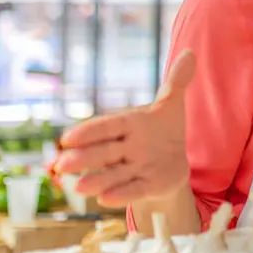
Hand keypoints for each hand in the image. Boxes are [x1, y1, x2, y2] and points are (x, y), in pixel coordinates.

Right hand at [54, 51, 195, 206]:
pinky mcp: (147, 186)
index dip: (89, 132)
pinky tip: (105, 200)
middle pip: (103, 153)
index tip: (68, 138)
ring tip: (79, 187)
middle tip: (63, 164)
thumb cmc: (163, 130)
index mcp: (129, 124)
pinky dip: (121, 194)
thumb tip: (190, 53)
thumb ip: (176, 81)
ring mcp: (134, 168)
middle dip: (83, 159)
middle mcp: (126, 148)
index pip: (107, 126)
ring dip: (96, 181)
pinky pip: (133, 190)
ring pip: (112, 175)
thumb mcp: (172, 105)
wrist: (173, 160)